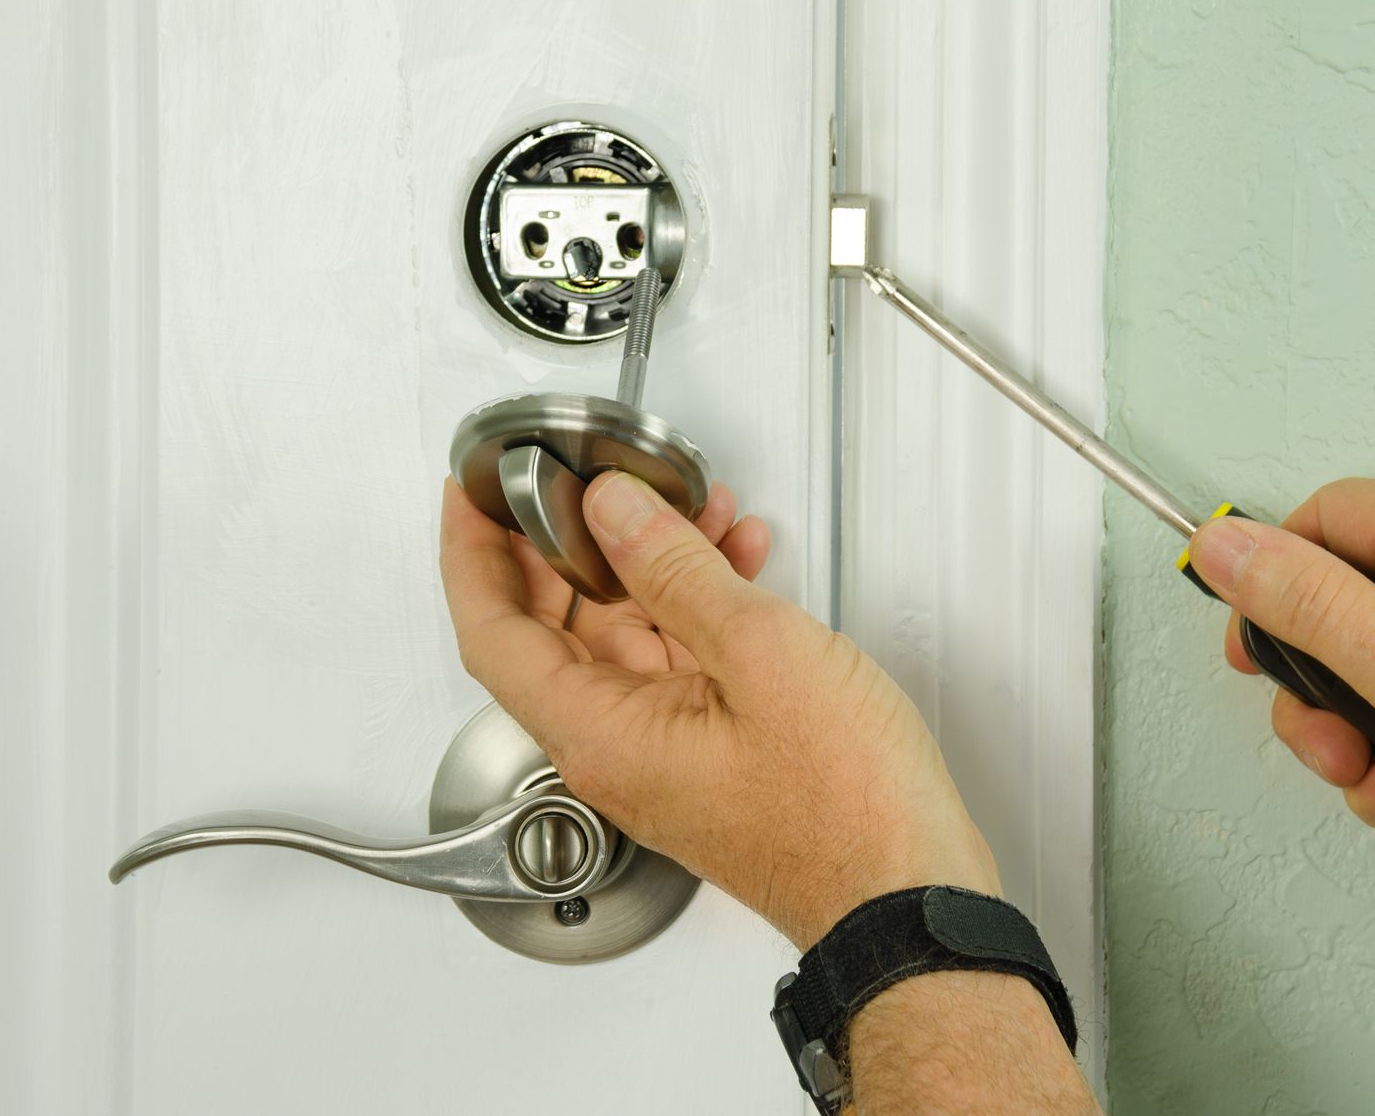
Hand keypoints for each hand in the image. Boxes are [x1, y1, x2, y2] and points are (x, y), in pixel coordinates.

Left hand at [438, 471, 1000, 948]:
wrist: (905, 893)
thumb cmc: (844, 808)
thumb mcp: (758, 653)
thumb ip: (673, 570)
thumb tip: (612, 511)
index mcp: (599, 733)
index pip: (492, 633)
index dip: (471, 554)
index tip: (469, 496)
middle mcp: (616, 751)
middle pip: (554, 631)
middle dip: (570, 543)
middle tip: (576, 480)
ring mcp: (663, 757)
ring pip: (626, 639)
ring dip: (652, 566)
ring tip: (693, 507)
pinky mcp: (711, 759)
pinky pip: (678, 666)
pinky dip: (697, 608)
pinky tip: (740, 564)